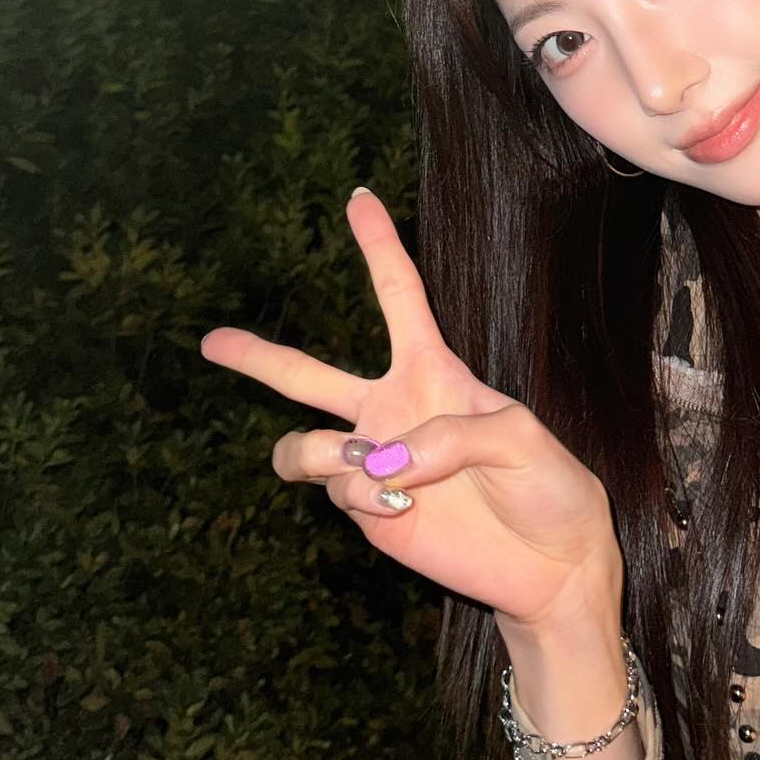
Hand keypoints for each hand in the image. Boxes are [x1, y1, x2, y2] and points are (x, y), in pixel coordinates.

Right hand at [200, 190, 621, 633]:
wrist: (550, 562)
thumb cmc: (547, 484)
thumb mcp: (519, 436)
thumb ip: (452, 434)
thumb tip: (384, 462)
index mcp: (433, 372)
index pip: (400, 296)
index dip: (378, 246)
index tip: (358, 198)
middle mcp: (392, 411)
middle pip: (307, 375)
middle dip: (255, 357)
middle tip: (209, 341)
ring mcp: (374, 463)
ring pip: (304, 444)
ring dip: (326, 453)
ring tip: (372, 468)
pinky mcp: (369, 511)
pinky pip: (337, 489)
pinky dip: (364, 494)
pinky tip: (405, 506)